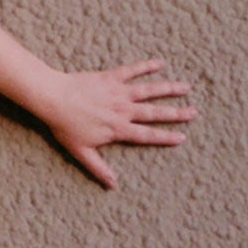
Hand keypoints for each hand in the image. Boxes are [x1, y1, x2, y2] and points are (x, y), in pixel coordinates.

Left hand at [38, 58, 196, 188]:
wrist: (53, 98)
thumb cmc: (65, 126)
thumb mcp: (81, 152)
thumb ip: (98, 168)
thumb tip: (112, 185)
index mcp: (118, 129)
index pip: (147, 135)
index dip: (165, 137)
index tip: (182, 137)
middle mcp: (123, 110)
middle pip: (155, 112)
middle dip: (176, 113)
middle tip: (194, 112)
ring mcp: (119, 92)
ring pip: (149, 90)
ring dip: (169, 88)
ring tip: (186, 87)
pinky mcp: (111, 77)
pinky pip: (132, 70)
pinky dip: (146, 66)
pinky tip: (160, 62)